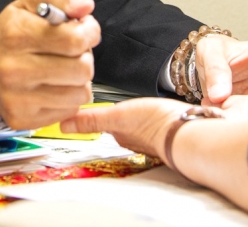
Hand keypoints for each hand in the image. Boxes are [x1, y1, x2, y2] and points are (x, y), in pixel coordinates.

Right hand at [0, 0, 100, 130]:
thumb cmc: (8, 33)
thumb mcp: (31, 3)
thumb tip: (85, 6)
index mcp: (16, 35)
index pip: (74, 39)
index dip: (89, 32)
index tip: (85, 30)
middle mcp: (13, 69)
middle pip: (82, 69)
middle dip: (85, 56)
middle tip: (73, 51)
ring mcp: (16, 98)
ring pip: (80, 93)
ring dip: (79, 80)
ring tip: (63, 69)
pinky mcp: (21, 118)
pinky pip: (68, 110)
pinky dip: (67, 98)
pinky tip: (53, 85)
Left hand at [60, 98, 185, 157]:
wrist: (184, 128)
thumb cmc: (154, 124)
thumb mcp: (116, 116)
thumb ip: (91, 120)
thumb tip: (63, 123)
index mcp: (120, 134)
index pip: (104, 124)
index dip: (97, 117)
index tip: (92, 110)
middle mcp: (134, 137)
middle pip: (120, 126)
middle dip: (115, 119)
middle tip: (109, 109)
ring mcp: (151, 134)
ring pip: (135, 125)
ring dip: (131, 119)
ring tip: (128, 110)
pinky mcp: (167, 127)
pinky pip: (152, 123)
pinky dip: (147, 119)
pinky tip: (151, 113)